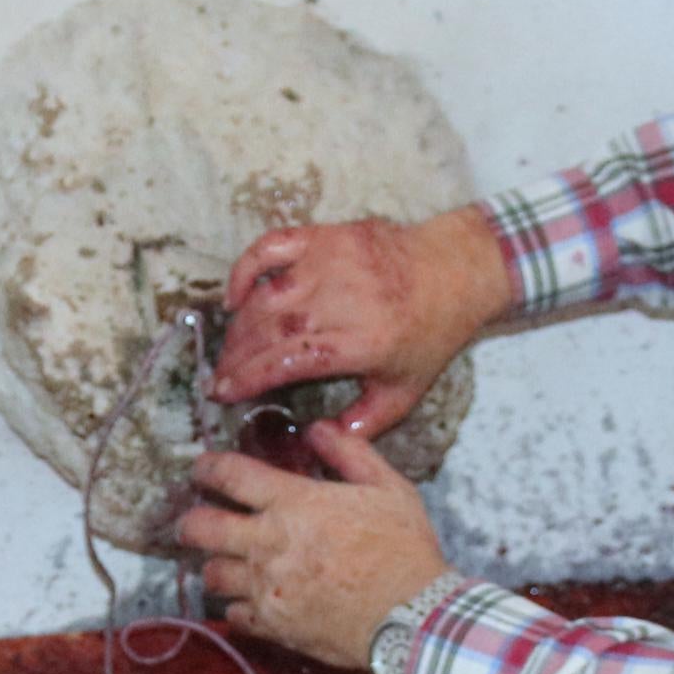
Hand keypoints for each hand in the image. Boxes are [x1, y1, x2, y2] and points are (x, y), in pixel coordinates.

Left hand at [172, 420, 450, 669]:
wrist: (411, 616)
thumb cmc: (403, 549)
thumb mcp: (388, 487)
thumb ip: (350, 453)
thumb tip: (318, 428)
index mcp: (293, 503)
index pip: (229, 475)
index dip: (207, 468)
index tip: (202, 470)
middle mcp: (268, 543)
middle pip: (200, 528)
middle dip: (190, 522)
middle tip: (194, 522)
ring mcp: (266, 587)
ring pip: (212, 575)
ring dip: (216, 566)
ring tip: (227, 563)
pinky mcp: (272, 624)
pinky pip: (234, 615)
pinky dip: (237, 607)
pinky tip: (251, 602)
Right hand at [211, 206, 512, 436]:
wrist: (454, 270)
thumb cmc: (429, 333)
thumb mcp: (404, 391)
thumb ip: (363, 423)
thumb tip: (320, 437)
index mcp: (361, 341)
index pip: (288, 360)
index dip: (248, 377)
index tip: (222, 392)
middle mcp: (342, 299)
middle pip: (269, 329)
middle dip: (235, 357)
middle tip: (220, 377)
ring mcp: (331, 262)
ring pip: (265, 295)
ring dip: (238, 325)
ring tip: (228, 349)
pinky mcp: (325, 236)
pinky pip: (271, 247)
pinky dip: (244, 269)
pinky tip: (235, 297)